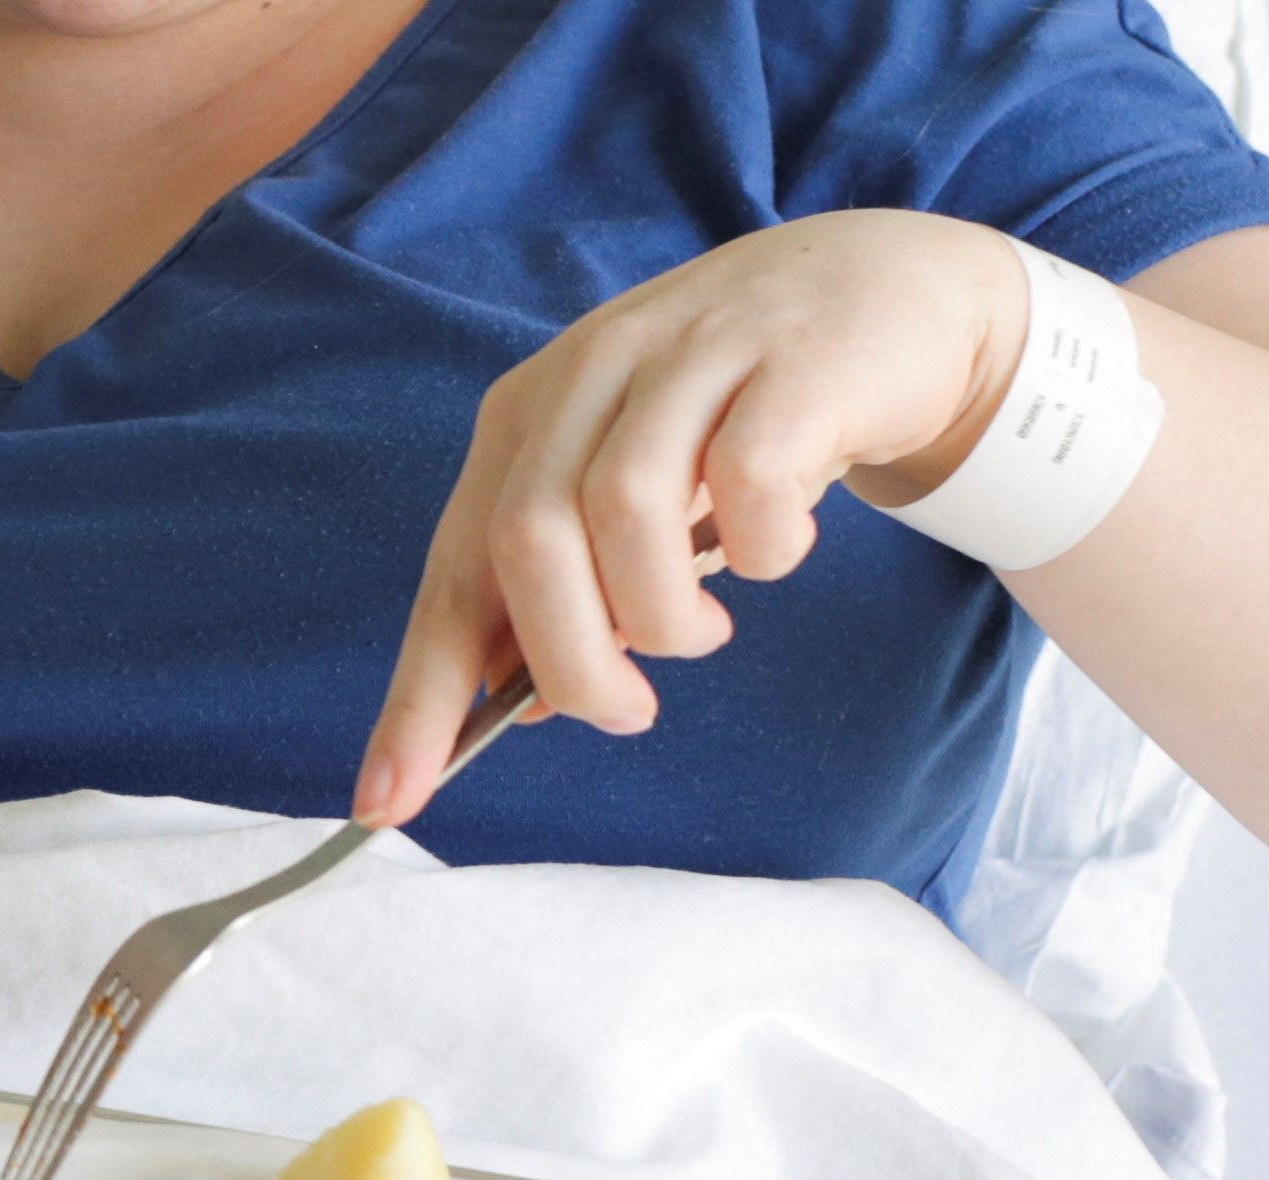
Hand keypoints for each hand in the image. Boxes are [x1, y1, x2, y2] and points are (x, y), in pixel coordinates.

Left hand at [353, 211, 1028, 823]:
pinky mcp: (794, 366)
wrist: (884, 288)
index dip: (418, 697)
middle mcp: (592, 374)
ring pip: (624, 512)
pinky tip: (777, 548)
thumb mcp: (634, 486)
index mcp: (527, 417)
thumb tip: (520, 701)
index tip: (384, 803)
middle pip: (527, 543)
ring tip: (703, 633)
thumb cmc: (739, 415)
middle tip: (628, 706)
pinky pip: (750, 486)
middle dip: (573, 663)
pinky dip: (763, 552)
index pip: (452, 574)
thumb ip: (569, 581)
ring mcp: (693, 358)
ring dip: (665, 617)